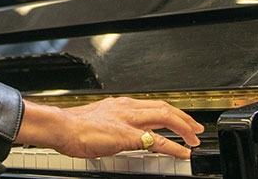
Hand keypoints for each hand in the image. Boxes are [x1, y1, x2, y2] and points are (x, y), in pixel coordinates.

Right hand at [18, 97, 203, 159]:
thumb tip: (117, 134)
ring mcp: (129, 120)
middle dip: (183, 117)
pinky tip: (182, 153)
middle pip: (164, 107)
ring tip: (194, 138)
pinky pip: (157, 140)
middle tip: (196, 127)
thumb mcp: (98, 121)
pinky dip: (174, 147)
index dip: (169, 112)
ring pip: (165, 117)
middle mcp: (127, 107)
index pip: (151, 104)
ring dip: (184, 127)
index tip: (178, 119)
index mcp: (120, 104)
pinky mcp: (127, 135)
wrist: (61, 126)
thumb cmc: (73, 127)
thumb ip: (112, 125)